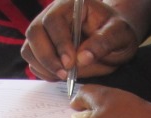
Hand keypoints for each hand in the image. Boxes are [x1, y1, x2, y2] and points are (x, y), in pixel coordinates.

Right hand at [21, 0, 140, 81]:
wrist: (114, 37)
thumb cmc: (117, 31)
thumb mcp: (120, 35)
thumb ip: (103, 43)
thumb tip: (82, 58)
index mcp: (72, 5)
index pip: (54, 20)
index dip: (60, 43)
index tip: (70, 63)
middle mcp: (53, 14)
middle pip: (35, 32)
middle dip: (47, 58)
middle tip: (64, 75)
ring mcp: (45, 30)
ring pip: (30, 48)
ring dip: (44, 66)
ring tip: (64, 76)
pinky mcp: (42, 46)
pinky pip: (33, 60)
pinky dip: (43, 71)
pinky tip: (61, 75)